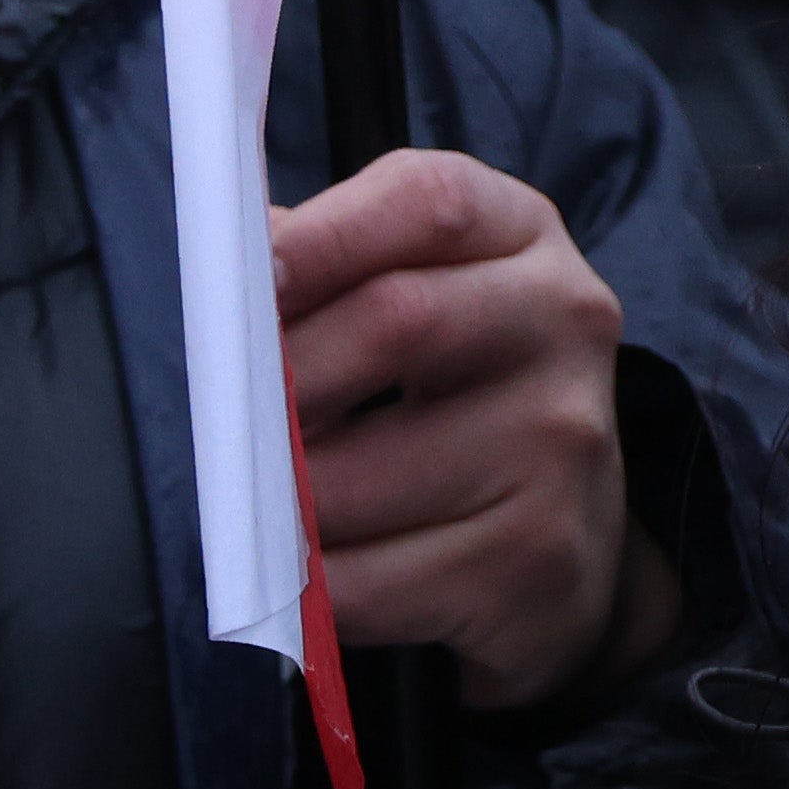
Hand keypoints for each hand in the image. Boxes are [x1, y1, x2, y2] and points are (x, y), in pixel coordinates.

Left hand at [267, 155, 656, 703]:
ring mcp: (559, 444)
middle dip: (281, 379)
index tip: (248, 281)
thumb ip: (328, 262)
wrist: (571, 543)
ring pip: (356, 475)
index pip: (428, 201)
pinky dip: (307, 587)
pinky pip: (366, 580)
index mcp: (522, 237)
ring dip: (277, 503)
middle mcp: (562, 323)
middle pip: (394, 322)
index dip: (323, 235)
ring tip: (263, 504)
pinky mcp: (533, 555)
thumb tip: (218, 272)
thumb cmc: (457, 395)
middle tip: (226, 418)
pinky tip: (309, 574)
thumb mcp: (419, 291)